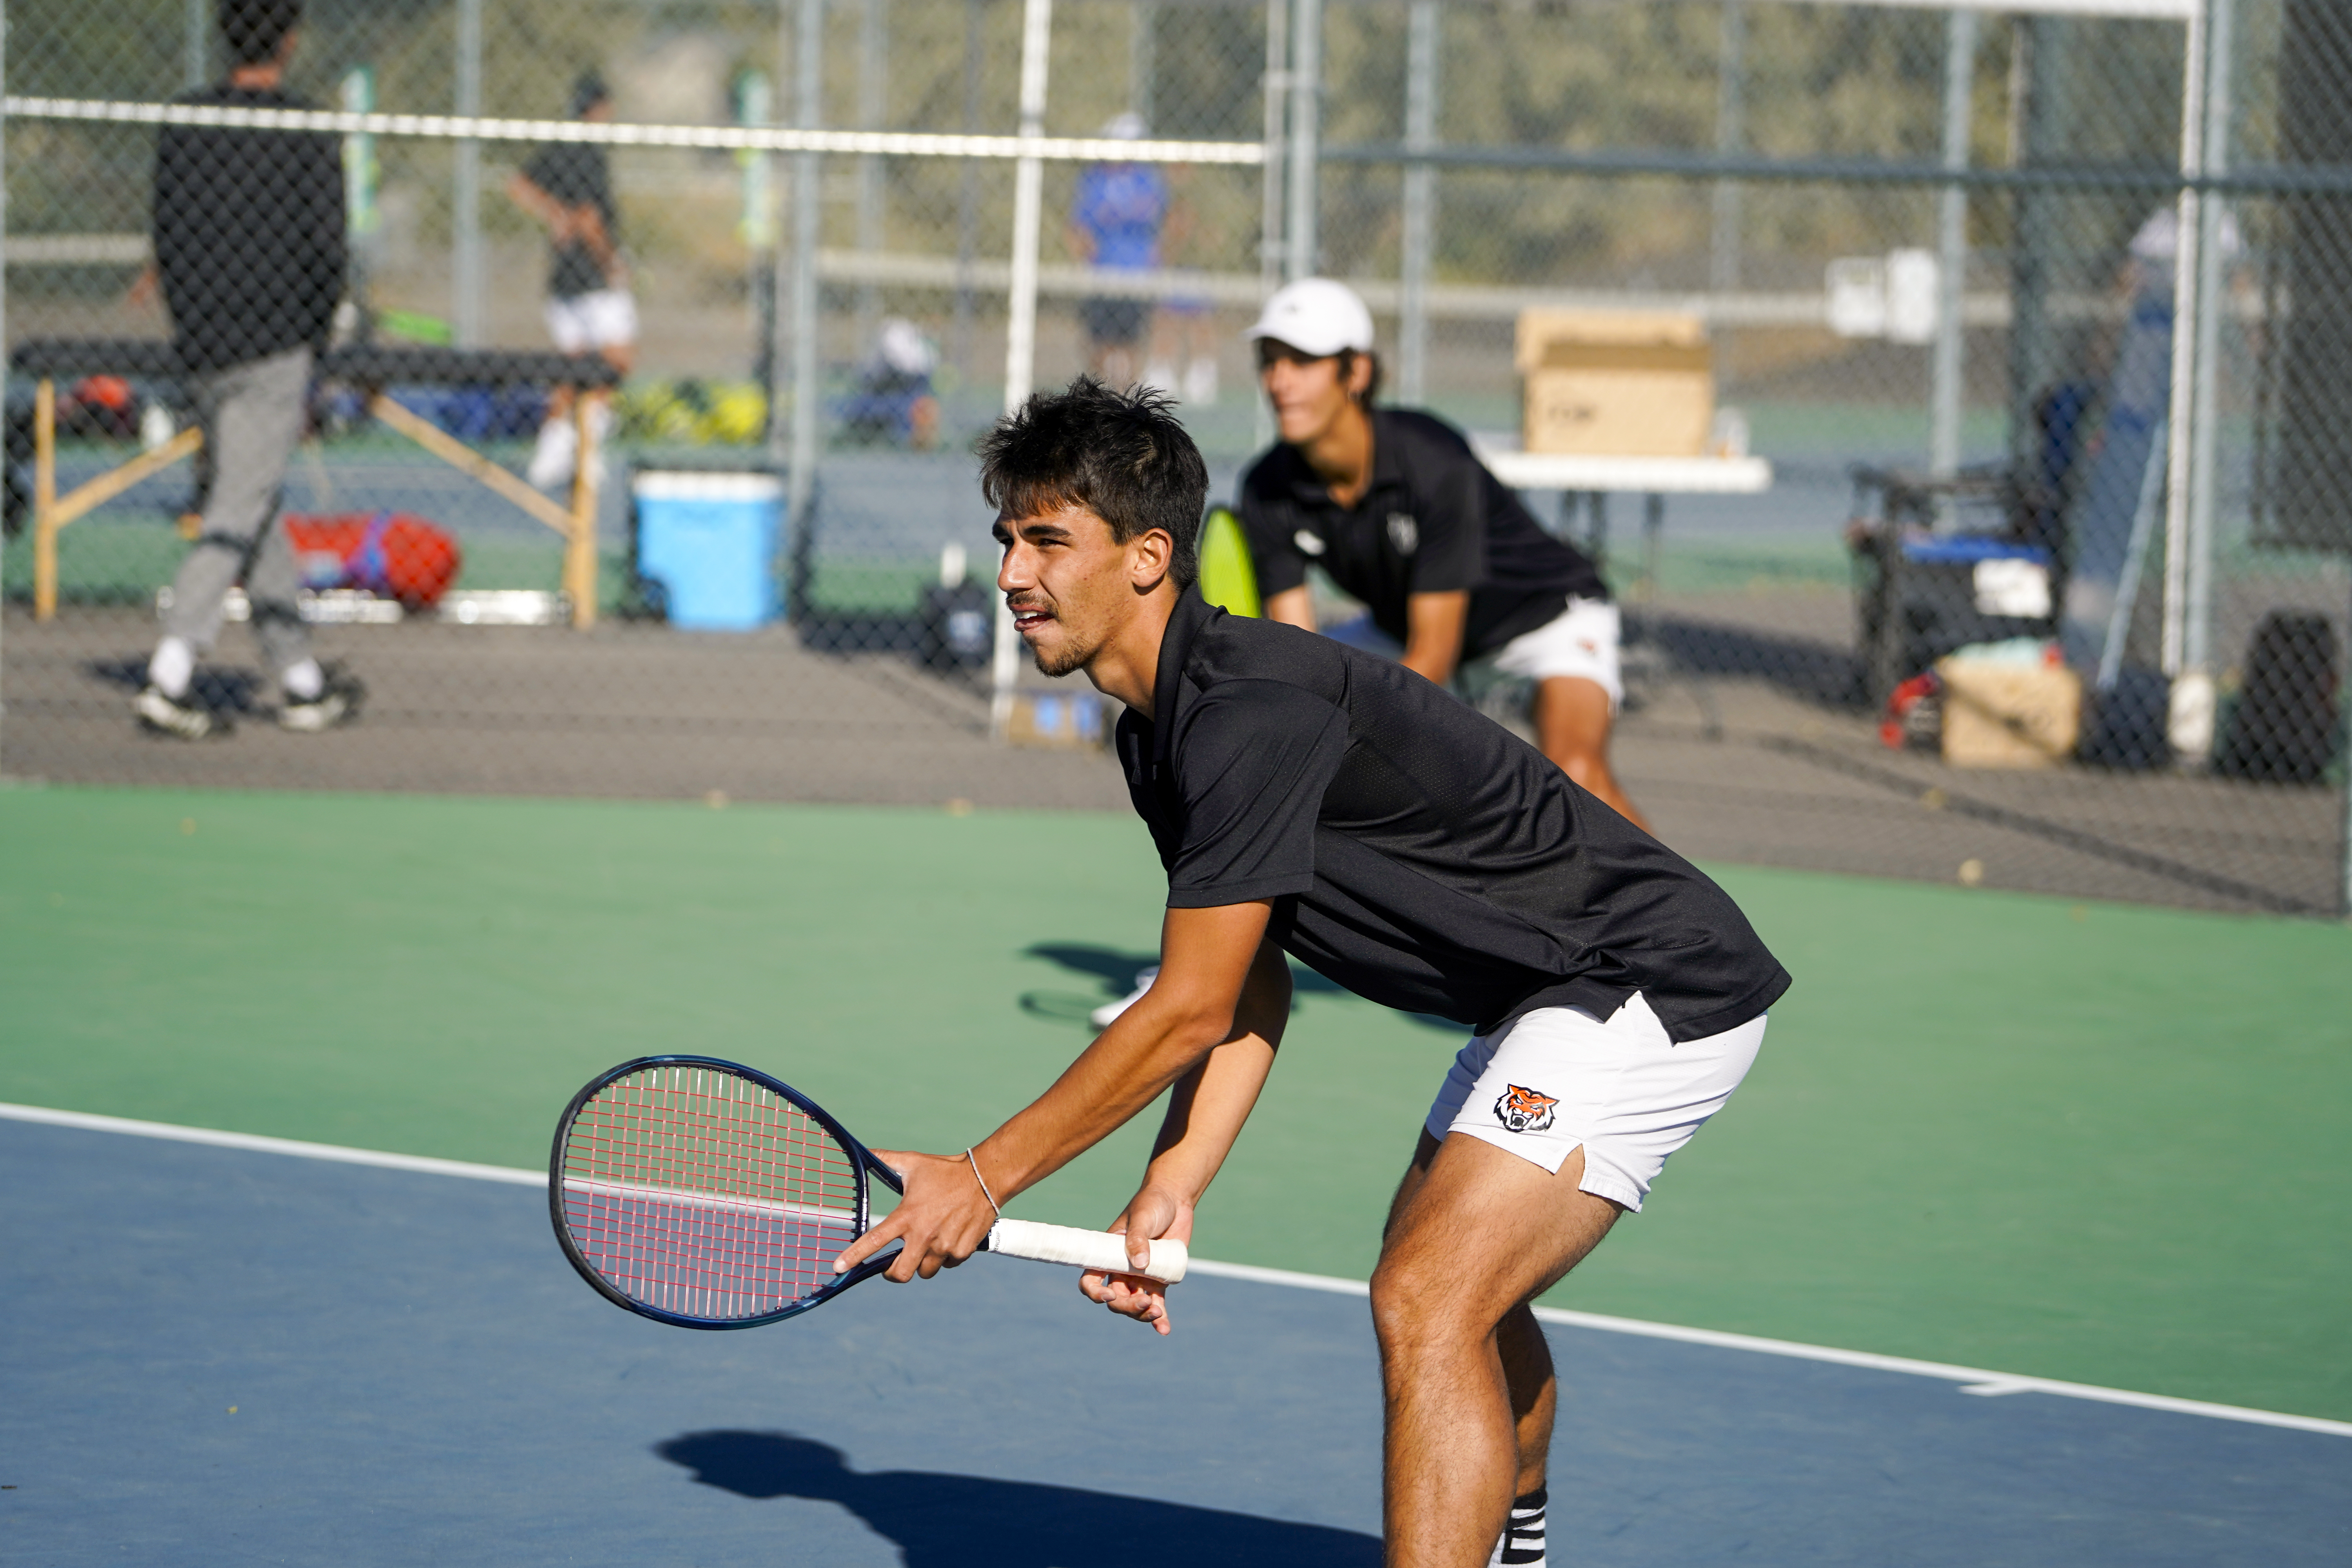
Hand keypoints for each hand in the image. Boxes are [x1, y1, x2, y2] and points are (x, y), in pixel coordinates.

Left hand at [832, 1150, 997, 1283]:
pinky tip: (948, 1238)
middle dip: (892, 1273)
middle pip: (899, 1273)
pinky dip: (945, 1257)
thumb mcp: (913, 1163)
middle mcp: (924, 1235)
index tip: (838, 1268)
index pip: (874, 1241)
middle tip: (893, 1264)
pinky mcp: (962, 1251)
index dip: (853, 1256)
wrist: (986, 1176)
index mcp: (907, 1216)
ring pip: (925, 1271)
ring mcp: (944, 1246)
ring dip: (922, 1263)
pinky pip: (947, 1265)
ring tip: (927, 1243)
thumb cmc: (946, 1170)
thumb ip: (886, 1160)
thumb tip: (866, 1152)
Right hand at [1080, 1184, 1193, 1336]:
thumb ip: (1138, 1239)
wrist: (1175, 1199)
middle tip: (1145, 1304)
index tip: (1110, 1294)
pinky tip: (1164, 1330)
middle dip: (1127, 1307)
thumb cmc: (1151, 1204)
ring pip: (1135, 1305)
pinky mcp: (1159, 1279)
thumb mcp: (1141, 1217)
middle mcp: (1121, 1269)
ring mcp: (1141, 1276)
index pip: (1092, 1280)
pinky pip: (1157, 1303)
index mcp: (1107, 1255)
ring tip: (1158, 1314)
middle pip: (1116, 1299)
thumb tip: (1140, 1265)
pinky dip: (1160, 1318)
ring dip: (1143, 1315)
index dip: (1095, 1292)